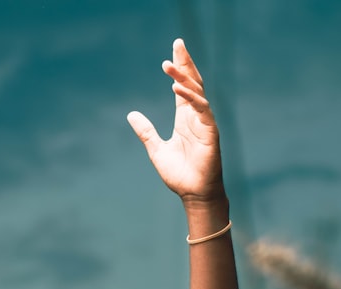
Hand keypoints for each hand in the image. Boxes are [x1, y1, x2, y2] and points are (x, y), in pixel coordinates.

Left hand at [127, 39, 224, 205]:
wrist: (193, 194)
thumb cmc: (179, 174)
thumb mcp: (156, 149)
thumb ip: (146, 131)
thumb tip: (131, 114)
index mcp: (184, 118)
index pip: (183, 87)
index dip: (179, 69)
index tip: (173, 52)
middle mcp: (196, 117)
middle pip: (192, 82)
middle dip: (185, 63)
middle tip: (177, 43)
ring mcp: (204, 123)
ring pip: (196, 92)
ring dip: (184, 77)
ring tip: (169, 65)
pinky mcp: (210, 132)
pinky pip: (202, 109)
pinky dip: (191, 98)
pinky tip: (178, 88)